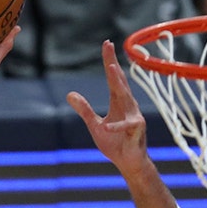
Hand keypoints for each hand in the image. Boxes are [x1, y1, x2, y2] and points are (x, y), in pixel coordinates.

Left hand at [65, 40, 150, 175]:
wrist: (129, 163)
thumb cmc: (115, 143)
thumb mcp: (95, 125)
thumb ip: (85, 110)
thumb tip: (70, 94)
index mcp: (118, 102)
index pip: (113, 78)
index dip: (109, 61)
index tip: (106, 44)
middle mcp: (128, 105)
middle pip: (119, 81)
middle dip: (113, 63)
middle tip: (108, 46)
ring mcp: (134, 117)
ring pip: (126, 97)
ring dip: (119, 84)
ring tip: (112, 69)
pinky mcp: (136, 131)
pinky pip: (126, 127)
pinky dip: (116, 127)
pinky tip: (107, 126)